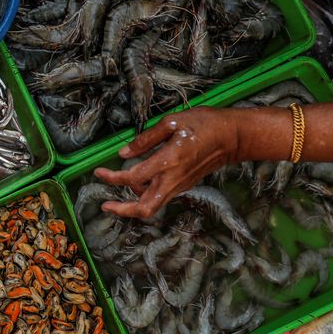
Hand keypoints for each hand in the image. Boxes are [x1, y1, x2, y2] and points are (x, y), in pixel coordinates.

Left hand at [94, 108, 242, 218]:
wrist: (233, 137)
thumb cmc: (204, 124)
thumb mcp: (171, 122)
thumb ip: (145, 139)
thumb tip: (124, 153)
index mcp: (168, 162)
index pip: (133, 177)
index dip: (112, 177)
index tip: (99, 172)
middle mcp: (173, 179)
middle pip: (145, 208)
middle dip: (122, 210)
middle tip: (105, 206)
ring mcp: (180, 185)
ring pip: (153, 205)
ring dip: (132, 201)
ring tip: (120, 184)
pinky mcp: (184, 185)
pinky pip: (161, 196)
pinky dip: (145, 193)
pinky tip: (138, 180)